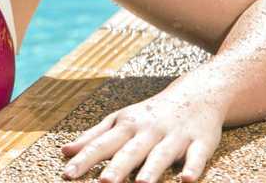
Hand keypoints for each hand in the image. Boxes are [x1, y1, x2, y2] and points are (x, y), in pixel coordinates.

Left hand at [60, 91, 224, 182]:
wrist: (196, 93)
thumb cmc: (150, 114)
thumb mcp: (120, 119)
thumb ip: (93, 137)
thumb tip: (65, 152)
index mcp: (126, 125)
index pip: (101, 144)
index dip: (84, 159)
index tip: (67, 174)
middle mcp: (148, 130)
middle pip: (130, 151)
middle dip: (117, 167)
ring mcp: (174, 135)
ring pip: (161, 155)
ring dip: (151, 170)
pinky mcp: (200, 141)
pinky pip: (196, 156)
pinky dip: (192, 167)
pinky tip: (186, 180)